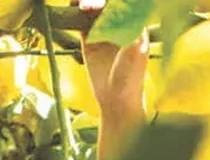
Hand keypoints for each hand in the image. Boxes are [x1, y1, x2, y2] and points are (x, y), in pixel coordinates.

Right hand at [78, 0, 148, 117]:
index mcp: (136, 28)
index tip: (105, 3)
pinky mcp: (89, 40)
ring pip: (94, 10)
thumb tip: (129, 11)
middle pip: (107, 5)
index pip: (125, 5)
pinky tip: (73, 5)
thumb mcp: (134, 54)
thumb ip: (131, 32)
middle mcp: (120, 27)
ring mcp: (104, 33)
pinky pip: (82, 22)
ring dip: (87, 3)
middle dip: (97, 1)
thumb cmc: (131, 78)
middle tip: (88, 5)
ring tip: (79, 3)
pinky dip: (77, 13)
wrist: (116, 100)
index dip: (114, 2)